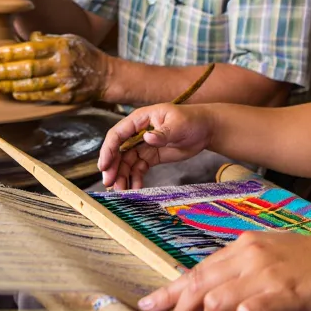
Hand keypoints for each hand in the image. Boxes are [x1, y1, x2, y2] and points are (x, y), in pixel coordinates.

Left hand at [0, 31, 106, 103]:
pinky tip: (14, 93)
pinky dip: (27, 95)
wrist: (106, 76)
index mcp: (61, 46)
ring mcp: (64, 81)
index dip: (12, 53)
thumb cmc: (85, 54)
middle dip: (6, 71)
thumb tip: (29, 38)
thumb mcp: (70, 39)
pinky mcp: (66, 96)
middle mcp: (62, 63)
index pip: (31, 49)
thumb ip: (49, 39)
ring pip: (33, 84)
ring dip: (12, 85)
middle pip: (29, 68)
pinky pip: (42, 96)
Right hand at [97, 103, 215, 189]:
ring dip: (122, 176)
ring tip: (121, 191)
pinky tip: (136, 188)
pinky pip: (138, 168)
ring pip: (127, 162)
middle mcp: (138, 132)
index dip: (109, 149)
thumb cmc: (192, 120)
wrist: (207, 130)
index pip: (118, 134)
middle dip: (113, 167)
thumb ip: (162, 133)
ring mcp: (144, 145)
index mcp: (140, 119)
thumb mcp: (178, 125)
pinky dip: (135, 178)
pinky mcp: (151, 156)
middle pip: (119, 150)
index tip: (104, 166)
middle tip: (109, 183)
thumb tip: (147, 138)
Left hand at [137, 232, 310, 310]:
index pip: (197, 269)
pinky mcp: (283, 292)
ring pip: (213, 302)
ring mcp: (265, 272)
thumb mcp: (275, 257)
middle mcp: (250, 254)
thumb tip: (219, 295)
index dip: (171, 290)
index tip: (150, 304)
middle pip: (196, 285)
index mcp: (245, 246)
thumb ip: (246, 271)